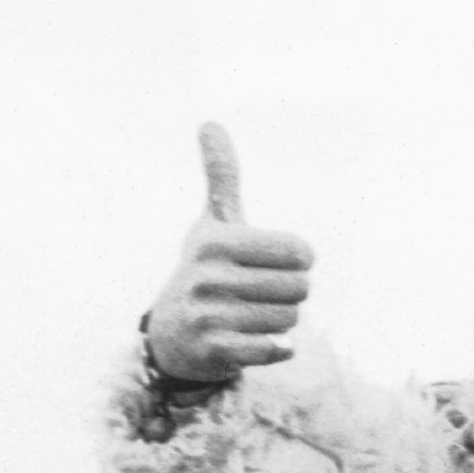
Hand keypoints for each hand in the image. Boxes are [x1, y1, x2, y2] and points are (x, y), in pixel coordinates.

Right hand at [141, 125, 312, 387]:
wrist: (171, 334)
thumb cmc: (206, 269)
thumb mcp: (212, 223)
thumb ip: (221, 177)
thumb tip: (209, 121)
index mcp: (216, 241)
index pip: (302, 253)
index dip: (298, 261)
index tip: (270, 264)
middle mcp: (207, 276)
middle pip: (301, 289)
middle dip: (290, 294)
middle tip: (258, 294)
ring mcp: (208, 315)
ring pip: (291, 320)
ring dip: (281, 321)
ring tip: (249, 315)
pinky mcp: (214, 350)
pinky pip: (276, 349)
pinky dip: (277, 349)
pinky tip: (255, 341)